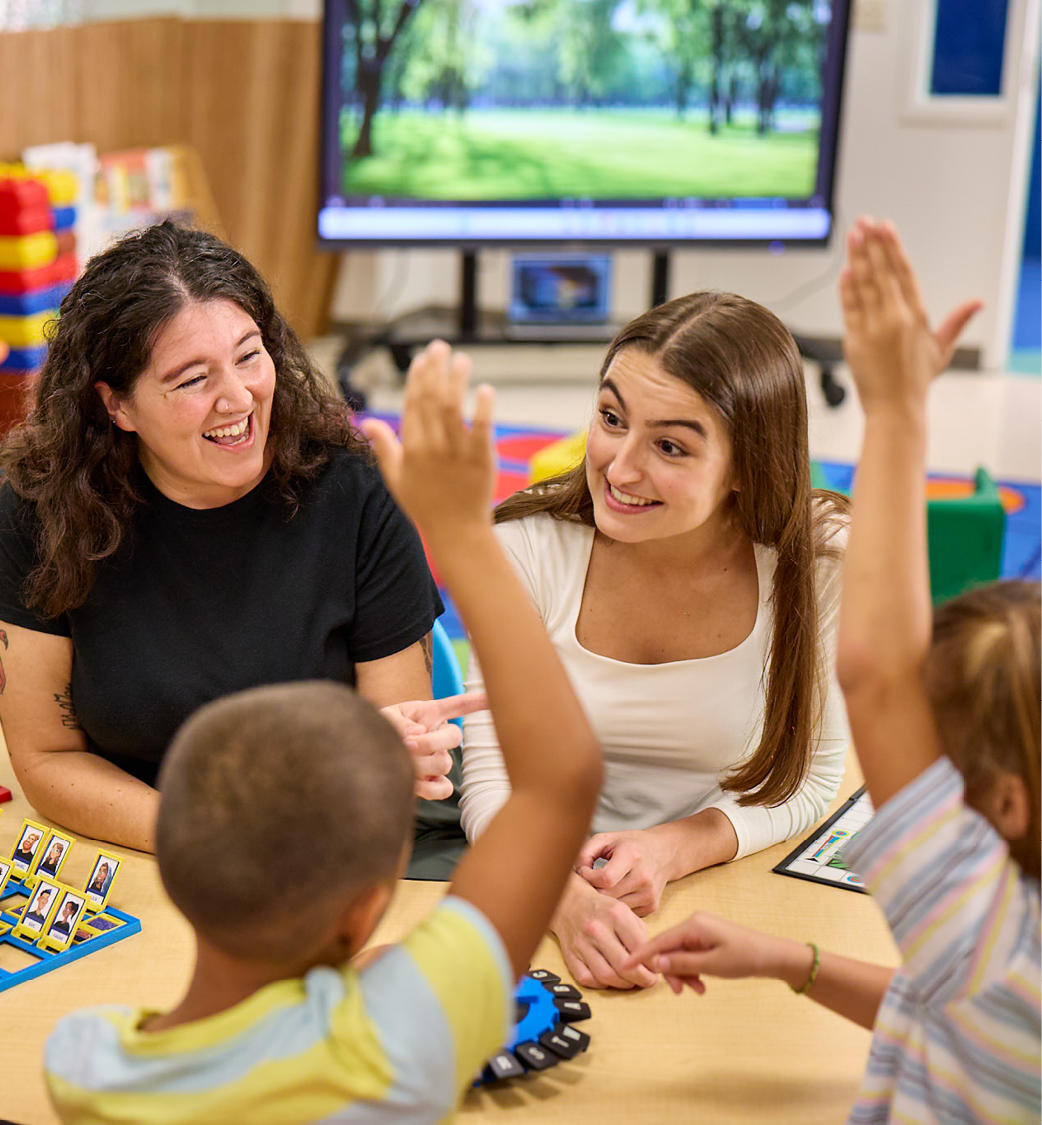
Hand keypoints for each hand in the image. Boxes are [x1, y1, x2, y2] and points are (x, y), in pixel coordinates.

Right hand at [360, 340, 494, 544]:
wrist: (456, 531)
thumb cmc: (424, 505)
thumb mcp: (396, 478)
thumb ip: (383, 446)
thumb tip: (365, 421)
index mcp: (411, 449)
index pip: (412, 405)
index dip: (418, 378)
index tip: (424, 358)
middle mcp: (431, 447)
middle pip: (432, 400)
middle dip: (436, 370)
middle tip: (442, 346)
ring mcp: (457, 453)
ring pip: (455, 409)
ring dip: (458, 381)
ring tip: (462, 360)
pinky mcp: (481, 460)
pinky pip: (482, 430)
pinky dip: (483, 409)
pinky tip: (485, 389)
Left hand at [380, 692, 488, 799]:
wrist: (369, 757)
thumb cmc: (379, 731)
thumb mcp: (384, 718)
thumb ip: (399, 721)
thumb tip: (418, 732)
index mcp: (429, 714)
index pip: (458, 705)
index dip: (477, 700)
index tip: (494, 695)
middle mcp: (439, 736)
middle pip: (454, 736)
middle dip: (430, 742)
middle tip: (406, 744)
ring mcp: (438, 760)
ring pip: (444, 764)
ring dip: (419, 764)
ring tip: (400, 761)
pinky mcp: (434, 784)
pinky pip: (443, 790)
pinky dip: (426, 788)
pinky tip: (412, 781)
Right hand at [551, 877, 657, 989]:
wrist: (569, 901)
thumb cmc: (602, 909)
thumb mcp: (625, 911)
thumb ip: (640, 935)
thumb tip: (653, 962)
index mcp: (615, 914)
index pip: (639, 947)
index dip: (653, 963)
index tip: (658, 968)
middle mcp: (597, 929)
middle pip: (624, 966)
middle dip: (642, 979)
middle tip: (649, 980)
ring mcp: (581, 943)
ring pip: (606, 976)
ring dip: (624, 984)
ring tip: (632, 981)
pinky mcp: (569, 955)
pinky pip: (588, 979)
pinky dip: (603, 984)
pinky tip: (611, 978)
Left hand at [575, 828, 673, 916]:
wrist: (664, 852)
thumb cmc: (630, 844)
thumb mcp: (606, 839)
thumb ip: (586, 853)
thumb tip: (576, 874)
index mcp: (632, 855)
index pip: (605, 878)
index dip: (589, 878)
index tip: (585, 871)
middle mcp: (643, 877)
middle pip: (607, 896)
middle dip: (592, 891)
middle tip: (587, 884)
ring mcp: (649, 894)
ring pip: (614, 908)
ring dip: (603, 901)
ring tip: (599, 889)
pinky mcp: (652, 906)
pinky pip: (625, 913)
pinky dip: (616, 906)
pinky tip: (614, 895)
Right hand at [623, 911, 800, 995]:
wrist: (772, 955)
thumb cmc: (745, 957)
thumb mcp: (711, 965)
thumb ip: (682, 964)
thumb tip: (656, 963)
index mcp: (693, 925)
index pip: (659, 941)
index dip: (642, 954)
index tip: (625, 964)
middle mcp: (694, 923)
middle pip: (668, 949)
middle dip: (672, 971)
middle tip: (681, 992)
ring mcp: (700, 930)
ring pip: (679, 954)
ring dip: (684, 973)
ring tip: (696, 989)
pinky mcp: (706, 938)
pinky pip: (690, 954)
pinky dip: (692, 969)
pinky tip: (701, 983)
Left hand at [839, 218, 981, 411]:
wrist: (896, 407)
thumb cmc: (916, 380)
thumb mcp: (941, 348)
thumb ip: (956, 321)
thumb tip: (978, 301)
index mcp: (916, 315)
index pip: (904, 273)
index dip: (893, 248)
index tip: (886, 227)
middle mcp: (896, 318)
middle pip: (882, 273)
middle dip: (873, 245)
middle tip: (864, 221)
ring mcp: (874, 328)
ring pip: (865, 285)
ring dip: (858, 258)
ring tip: (853, 235)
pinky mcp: (855, 340)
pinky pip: (850, 308)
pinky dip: (846, 289)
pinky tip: (844, 269)